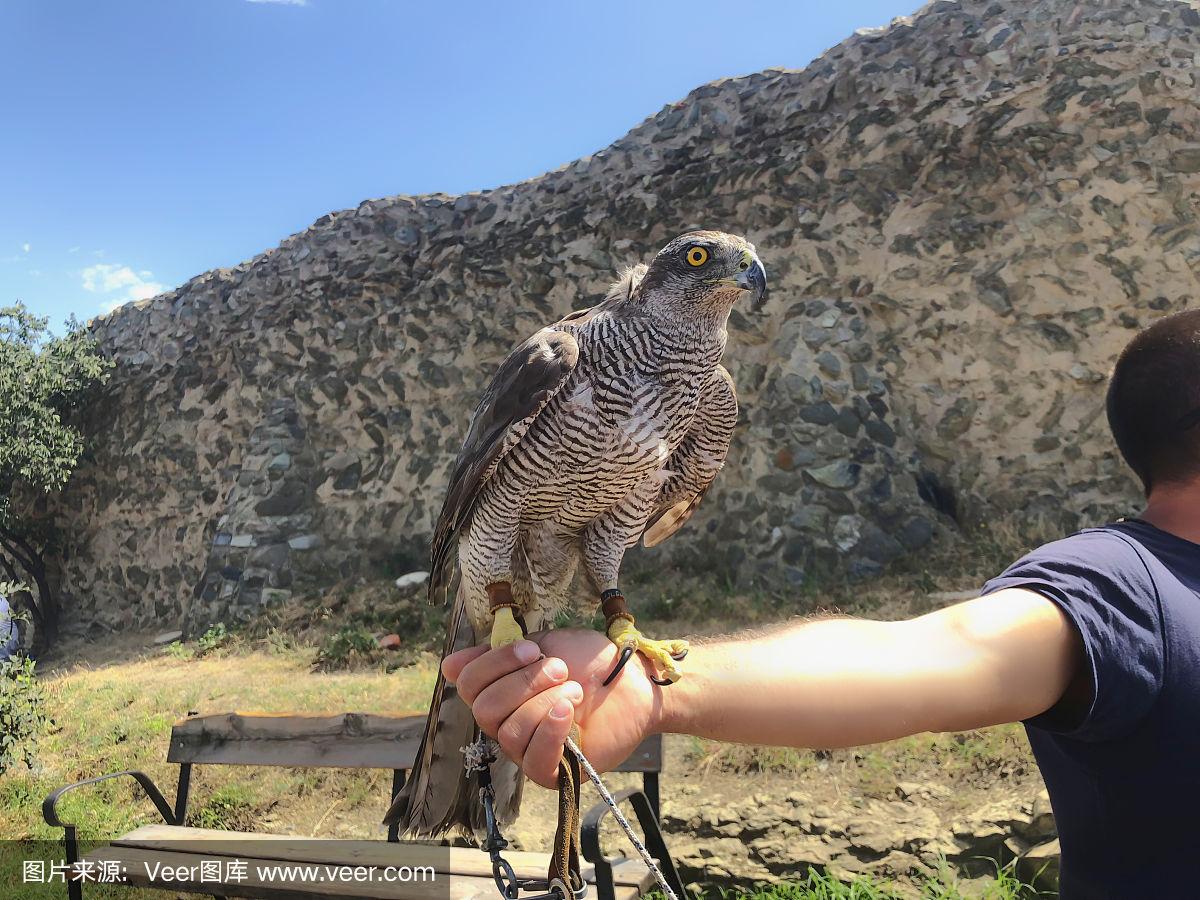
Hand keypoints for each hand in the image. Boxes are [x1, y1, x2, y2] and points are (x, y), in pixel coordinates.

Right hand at [444, 628, 663, 788]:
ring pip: (511, 732)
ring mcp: (528, 750)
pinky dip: (551, 732)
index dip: (496, 663)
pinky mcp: (554, 772)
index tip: (533, 648)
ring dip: (545, 703)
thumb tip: (449, 666)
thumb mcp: (544, 645)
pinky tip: (569, 711)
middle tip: (559, 669)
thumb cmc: (589, 662)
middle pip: (485, 709)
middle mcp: (506, 724)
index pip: (468, 683)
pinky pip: (534, 761)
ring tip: (575, 691)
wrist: (633, 681)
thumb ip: (499, 654)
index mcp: (499, 691)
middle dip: (523, 683)